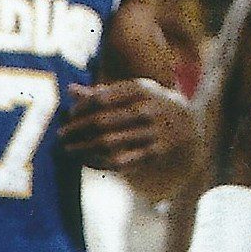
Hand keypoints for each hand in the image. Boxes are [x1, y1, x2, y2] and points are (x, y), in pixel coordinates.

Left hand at [58, 79, 193, 182]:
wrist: (190, 123)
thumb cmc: (152, 103)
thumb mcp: (134, 91)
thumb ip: (102, 92)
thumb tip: (70, 90)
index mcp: (141, 89)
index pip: (103, 98)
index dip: (82, 107)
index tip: (69, 115)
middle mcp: (147, 109)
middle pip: (103, 121)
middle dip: (78, 129)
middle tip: (60, 135)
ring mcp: (152, 132)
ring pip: (109, 143)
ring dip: (84, 148)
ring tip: (68, 149)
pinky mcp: (154, 152)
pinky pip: (121, 161)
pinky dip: (100, 162)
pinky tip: (86, 161)